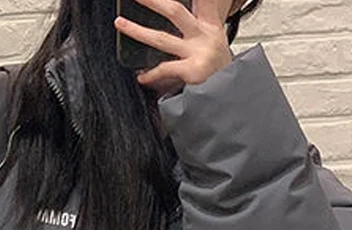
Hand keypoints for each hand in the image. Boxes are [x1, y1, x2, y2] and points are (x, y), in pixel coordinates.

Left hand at [114, 0, 233, 96]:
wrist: (231, 97)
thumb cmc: (219, 73)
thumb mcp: (216, 44)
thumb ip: (200, 26)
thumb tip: (171, 13)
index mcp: (210, 26)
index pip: (204, 0)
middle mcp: (204, 36)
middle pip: (175, 11)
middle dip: (153, 1)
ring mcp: (198, 53)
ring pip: (161, 38)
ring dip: (137, 31)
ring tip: (120, 23)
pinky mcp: (193, 71)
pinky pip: (164, 69)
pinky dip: (150, 74)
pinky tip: (141, 76)